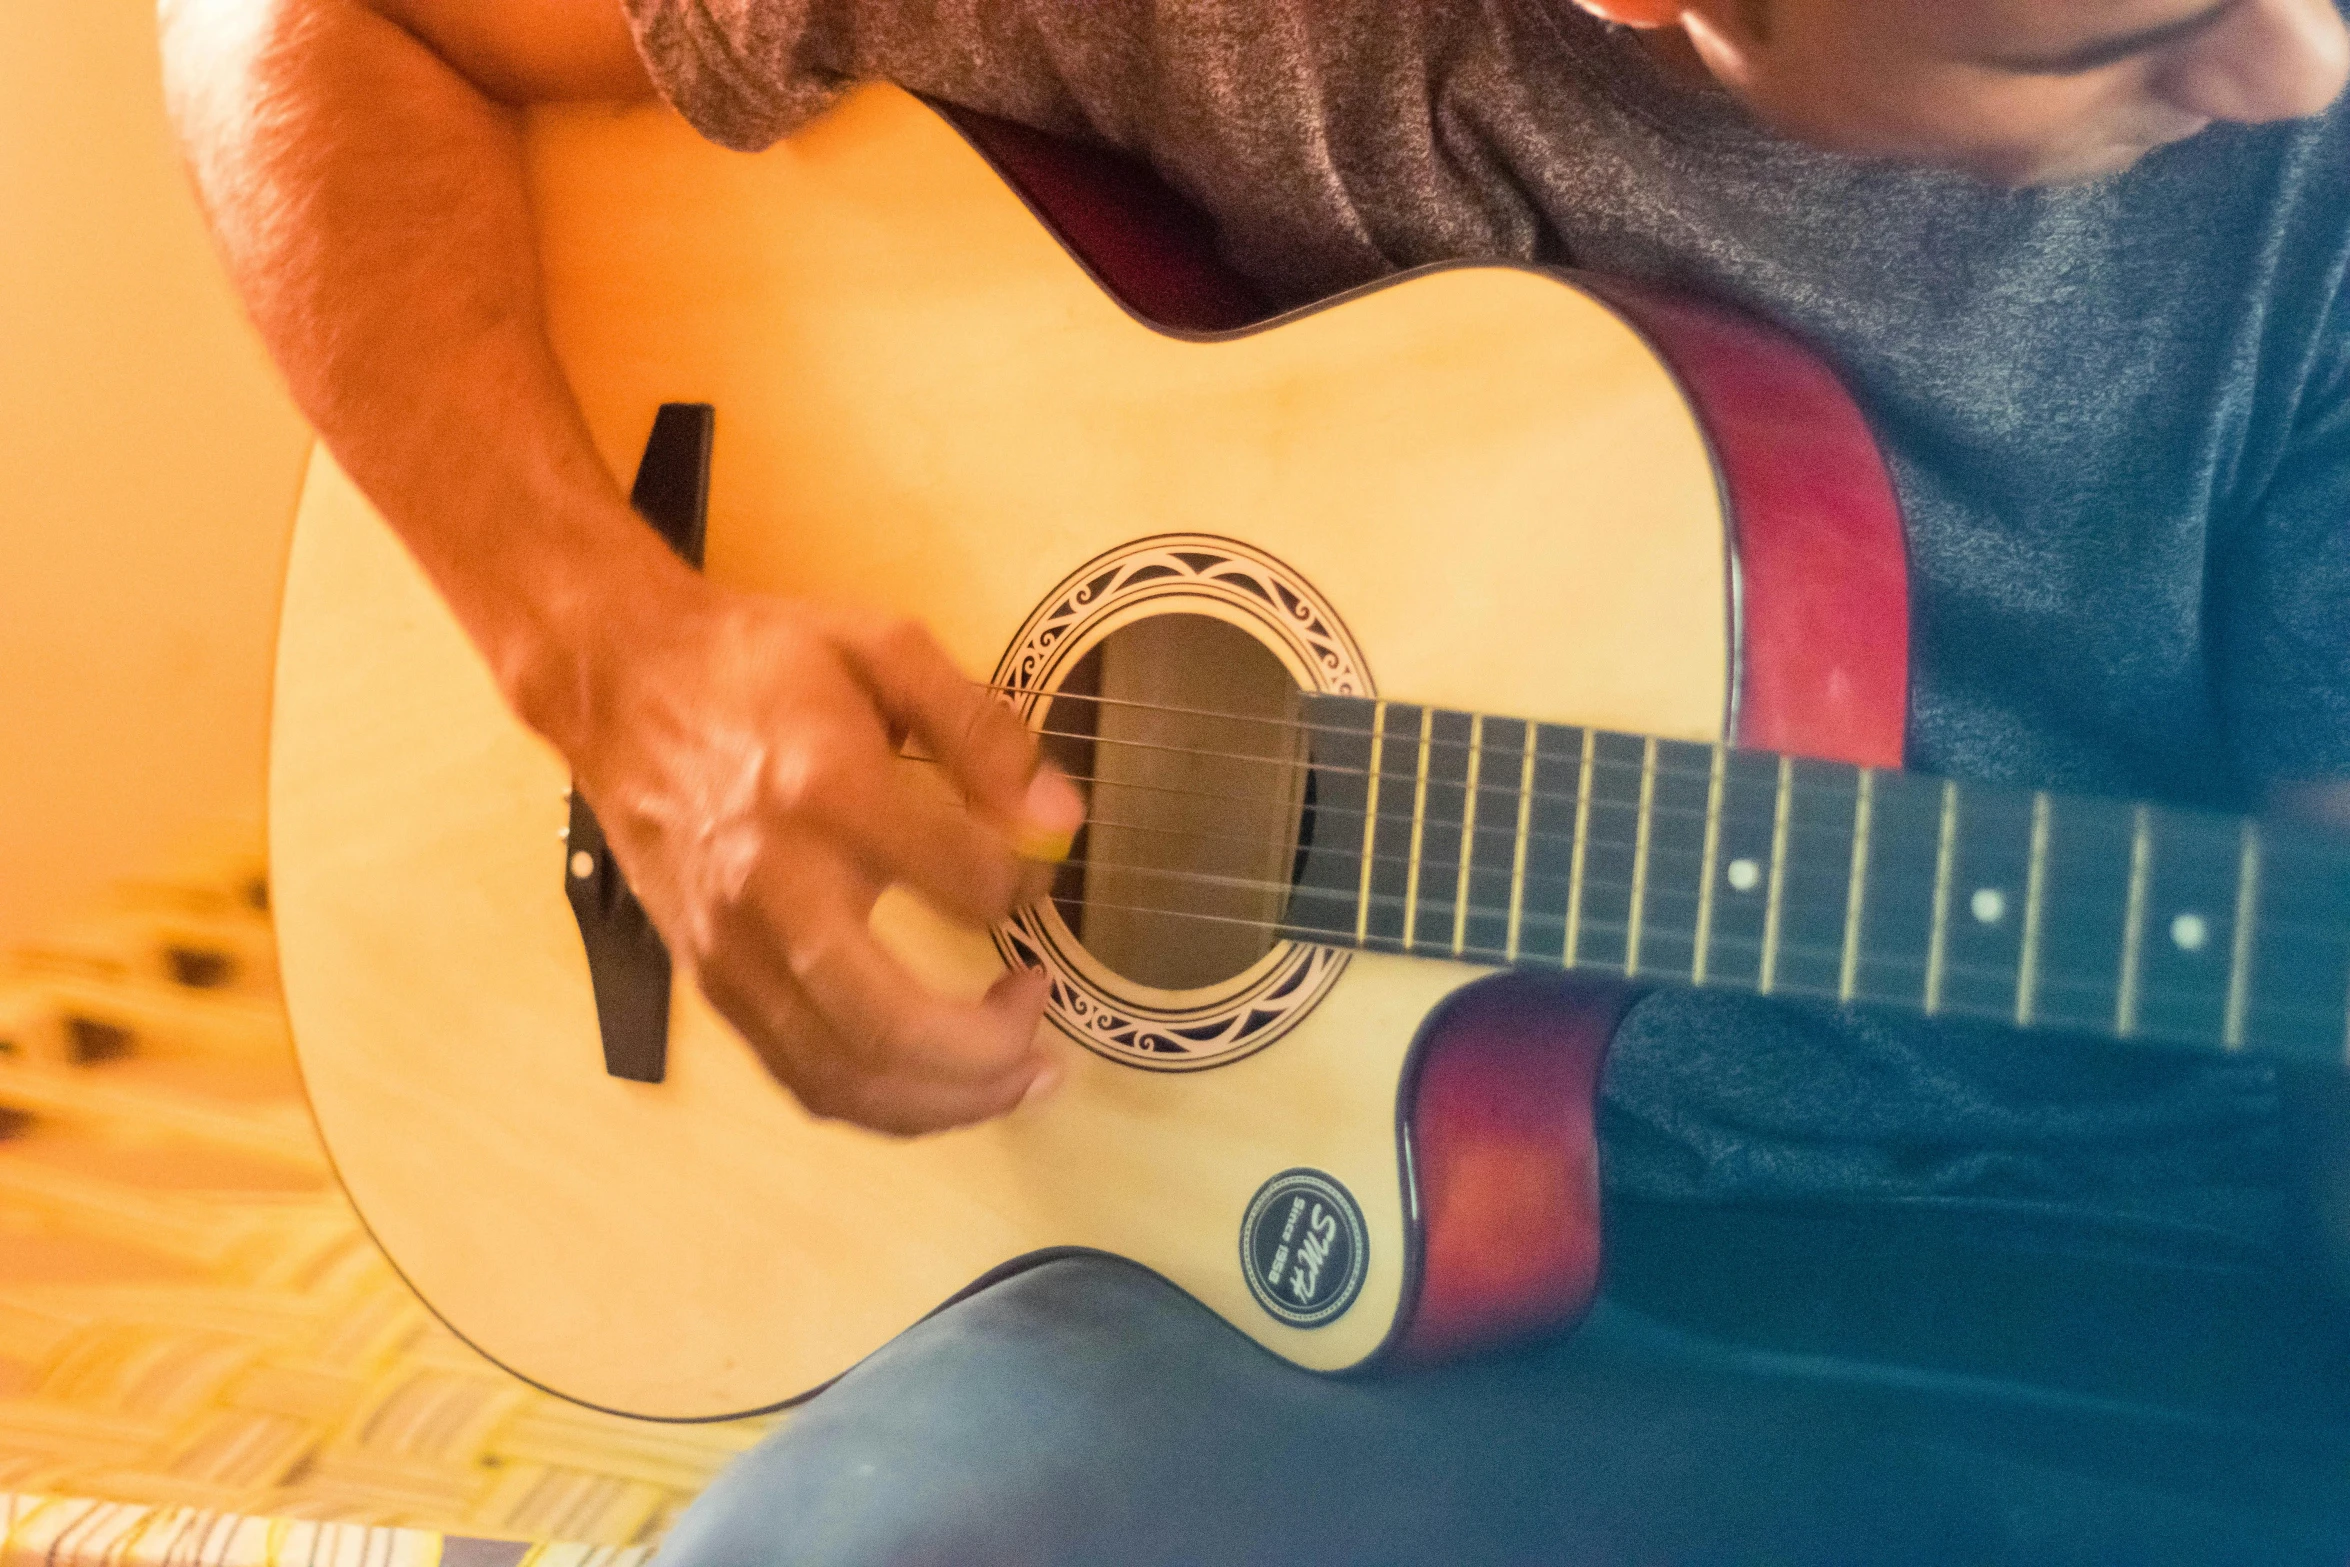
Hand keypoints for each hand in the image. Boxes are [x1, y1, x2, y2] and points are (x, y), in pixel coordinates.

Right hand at [563, 575, 1084, 1135]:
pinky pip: (801, 1077)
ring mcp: (731, 948)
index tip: (1040, 877)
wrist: (618, 682)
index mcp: (827, 791)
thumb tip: (1061, 817)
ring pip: (844, 1076)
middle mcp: (774, 887)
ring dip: (947, 1102)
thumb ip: (982, 731)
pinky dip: (881, 1103)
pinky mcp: (709, 981)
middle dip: (992, 1053)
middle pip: (891, 1025)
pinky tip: (937, 1085)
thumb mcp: (884, 649)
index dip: (1028, 891)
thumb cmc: (757, 663)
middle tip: (1045, 1024)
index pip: (968, 882)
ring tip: (1016, 1078)